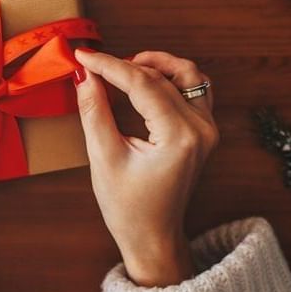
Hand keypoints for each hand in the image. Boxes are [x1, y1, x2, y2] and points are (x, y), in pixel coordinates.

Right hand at [74, 50, 217, 286]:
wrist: (153, 235)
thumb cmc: (128, 206)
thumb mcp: (104, 158)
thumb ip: (94, 111)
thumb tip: (85, 75)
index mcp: (179, 137)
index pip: (142, 84)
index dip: (109, 65)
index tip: (83, 55)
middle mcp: (201, 129)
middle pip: (161, 77)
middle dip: (123, 65)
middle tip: (92, 65)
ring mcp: (207, 128)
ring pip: (185, 74)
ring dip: (154, 64)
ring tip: (122, 68)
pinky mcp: (204, 129)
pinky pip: (194, 87)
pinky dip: (170, 77)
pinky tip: (145, 79)